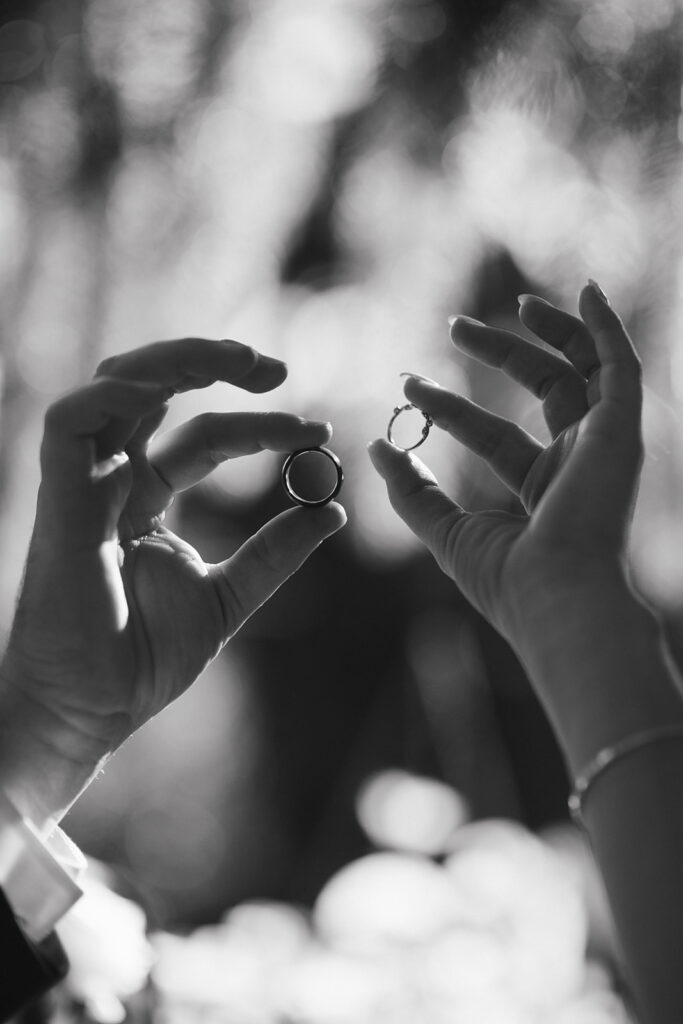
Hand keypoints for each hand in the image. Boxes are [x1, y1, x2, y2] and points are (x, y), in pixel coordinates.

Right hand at [0, 338, 344, 823]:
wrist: (93, 711)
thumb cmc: (143, 660)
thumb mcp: (229, 596)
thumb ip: (275, 552)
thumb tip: (331, 511)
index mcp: (148, 499)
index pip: (206, 437)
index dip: (262, 426)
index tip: (320, 430)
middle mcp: (115, 480)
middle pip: (157, 393)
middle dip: (215, 366)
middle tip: (278, 369)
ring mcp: (84, 484)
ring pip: (117, 388)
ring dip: (177, 360)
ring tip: (244, 362)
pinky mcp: (58, 498)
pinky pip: (72, 423)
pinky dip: (118, 393)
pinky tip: (172, 387)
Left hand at [369, 282, 658, 759]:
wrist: (558, 599)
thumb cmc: (509, 580)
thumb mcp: (447, 532)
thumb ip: (413, 493)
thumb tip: (378, 447)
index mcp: (545, 491)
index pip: (495, 436)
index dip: (451, 410)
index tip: (408, 387)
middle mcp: (580, 463)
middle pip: (544, 391)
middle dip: (501, 355)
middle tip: (454, 327)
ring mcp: (605, 445)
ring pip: (582, 371)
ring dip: (552, 333)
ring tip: (514, 302)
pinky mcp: (622, 429)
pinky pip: (620, 366)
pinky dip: (606, 327)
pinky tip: (587, 291)